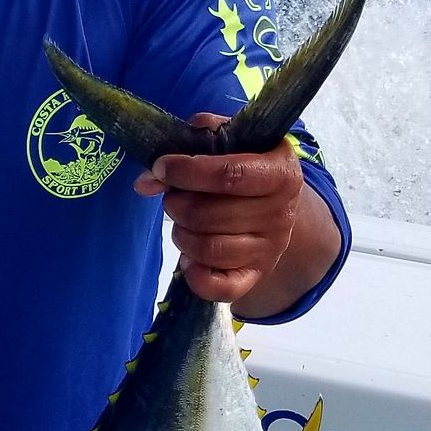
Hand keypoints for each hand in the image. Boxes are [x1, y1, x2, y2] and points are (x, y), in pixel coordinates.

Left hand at [134, 112, 304, 307]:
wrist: (275, 201)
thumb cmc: (244, 164)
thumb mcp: (226, 141)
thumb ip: (188, 146)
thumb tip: (148, 180)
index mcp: (281, 172)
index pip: (229, 175)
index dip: (187, 172)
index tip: (161, 168)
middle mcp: (282, 212)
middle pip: (210, 214)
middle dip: (177, 204)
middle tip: (173, 198)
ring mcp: (271, 248)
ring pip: (210, 248)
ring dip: (182, 234)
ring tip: (182, 222)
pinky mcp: (257, 274)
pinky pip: (222, 289)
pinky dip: (197, 277)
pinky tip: (188, 259)